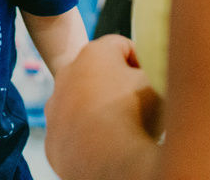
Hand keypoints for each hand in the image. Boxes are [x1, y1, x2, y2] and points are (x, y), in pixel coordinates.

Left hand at [44, 35, 161, 179]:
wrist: (110, 162)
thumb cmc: (136, 114)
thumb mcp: (157, 80)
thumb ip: (154, 67)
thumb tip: (154, 70)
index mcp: (92, 54)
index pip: (122, 46)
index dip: (142, 61)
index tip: (153, 80)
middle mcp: (66, 75)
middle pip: (98, 74)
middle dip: (118, 85)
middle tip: (141, 104)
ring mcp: (55, 108)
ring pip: (81, 102)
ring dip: (99, 109)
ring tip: (123, 127)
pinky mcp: (52, 138)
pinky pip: (73, 131)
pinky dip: (87, 135)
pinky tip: (105, 144)